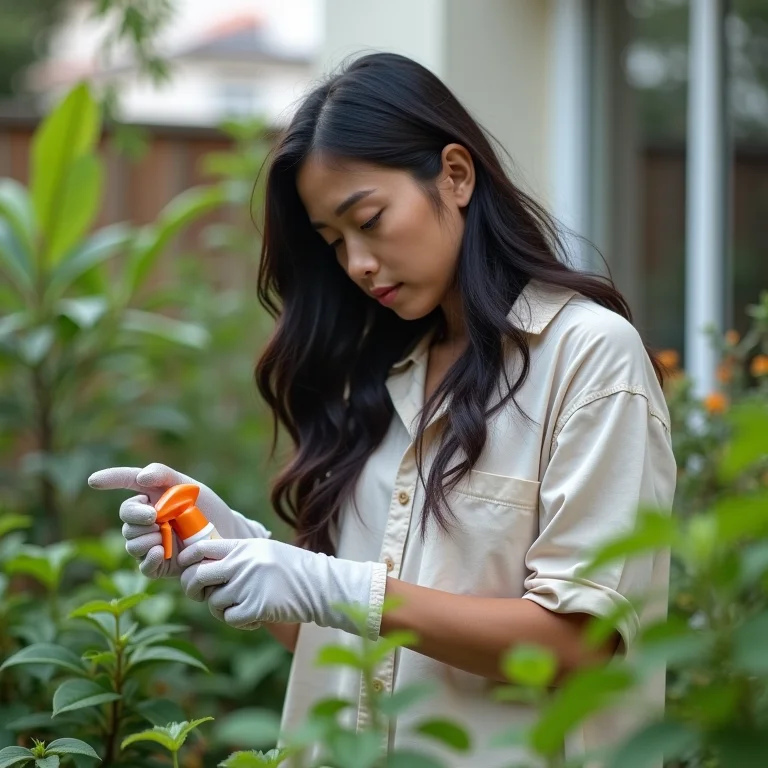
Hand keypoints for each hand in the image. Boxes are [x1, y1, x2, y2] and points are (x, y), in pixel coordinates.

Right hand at [87, 463, 270, 578]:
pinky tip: (161, 551)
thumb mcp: (190, 487)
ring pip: (131, 543)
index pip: (126, 483)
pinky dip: (150, 558)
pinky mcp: (160, 565)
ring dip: (145, 538)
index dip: (110, 480)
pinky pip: (143, 566)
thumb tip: (141, 478)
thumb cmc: (208, 508)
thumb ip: (165, 475)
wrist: (228, 535)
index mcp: (152, 496)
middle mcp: (147, 520)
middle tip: (155, 516)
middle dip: (137, 516)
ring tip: (166, 535)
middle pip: (126, 518)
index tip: (93, 480)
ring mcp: (151, 543)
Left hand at [177, 538, 387, 638]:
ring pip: (214, 602)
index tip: (187, 569)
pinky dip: (240, 622)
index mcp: (244, 547)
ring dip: (224, 609)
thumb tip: (203, 565)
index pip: (201, 548)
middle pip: (197, 577)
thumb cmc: (292, 569)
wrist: (321, 585)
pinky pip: (231, 619)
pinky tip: (255, 618)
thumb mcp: (264, 552)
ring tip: (244, 606)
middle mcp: (243, 563)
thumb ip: (237, 556)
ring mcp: (249, 585)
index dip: (187, 560)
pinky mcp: (256, 607)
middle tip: (201, 595)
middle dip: (192, 589)